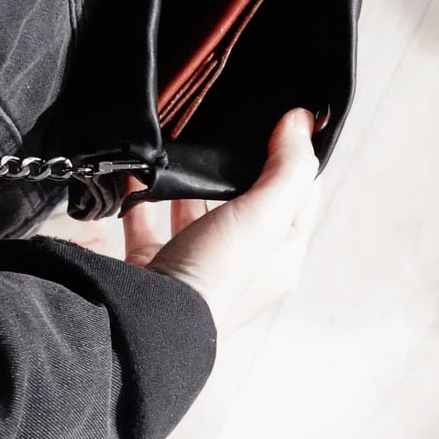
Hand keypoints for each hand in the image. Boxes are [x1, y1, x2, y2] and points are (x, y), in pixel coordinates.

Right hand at [123, 108, 319, 335]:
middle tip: (230, 125)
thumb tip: (302, 121)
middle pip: (245, 200)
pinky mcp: (156, 260)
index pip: (300, 197)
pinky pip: (148, 218)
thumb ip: (288, 169)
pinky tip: (136, 170)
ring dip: (189, 181)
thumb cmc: (214, 276)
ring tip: (182, 144)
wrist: (148, 318)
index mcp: (278, 255)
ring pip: (196, 208)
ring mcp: (196, 260)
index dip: (297, 158)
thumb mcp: (265, 217)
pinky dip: (142, 195)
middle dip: (237, 164)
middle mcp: (240, 259)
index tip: (286, 120)